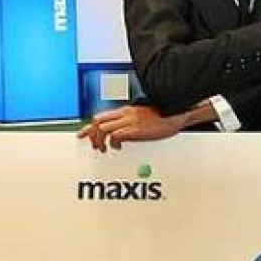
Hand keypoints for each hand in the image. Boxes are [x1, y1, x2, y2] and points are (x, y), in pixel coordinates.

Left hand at [76, 101, 216, 151]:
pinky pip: (116, 136)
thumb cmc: (165, 116)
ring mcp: (130, 121)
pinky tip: (118, 148)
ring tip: (104, 149)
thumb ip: (132, 123)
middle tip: (91, 144)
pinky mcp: (136, 129)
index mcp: (126, 111)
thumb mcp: (144, 117)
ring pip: (103, 128)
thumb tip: (124, 134)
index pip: (101, 116)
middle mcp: (125, 114)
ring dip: (100, 140)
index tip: (83, 134)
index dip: (89, 127)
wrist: (177, 112)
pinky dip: (114, 143)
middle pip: (98, 121)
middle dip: (90, 134)